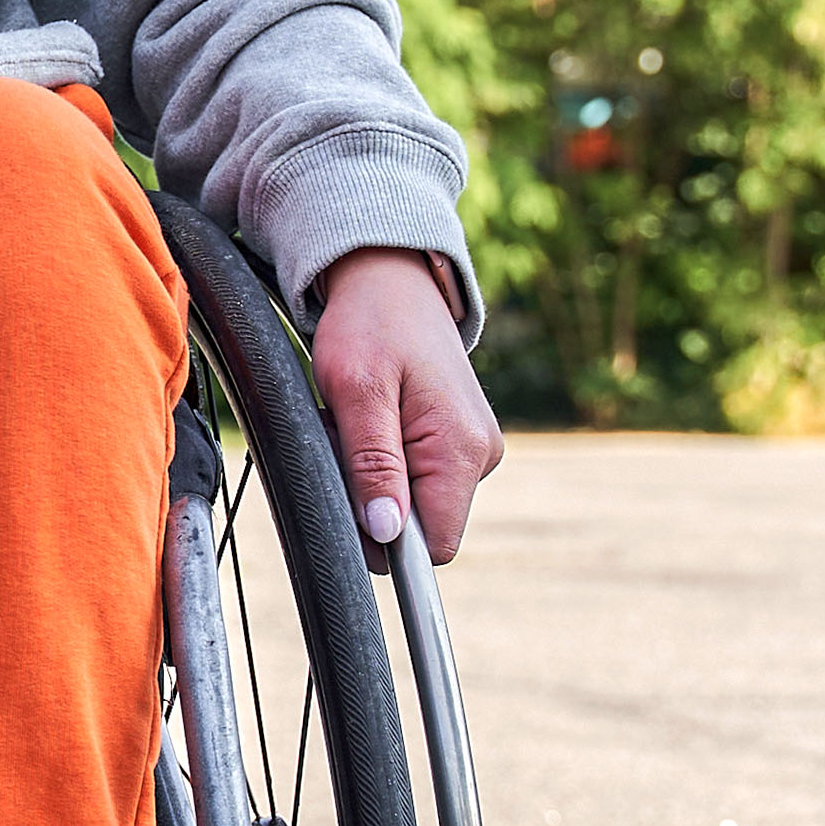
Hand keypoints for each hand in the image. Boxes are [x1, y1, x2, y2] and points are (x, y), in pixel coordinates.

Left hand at [308, 249, 498, 560]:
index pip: (433, 546)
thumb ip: (373, 465)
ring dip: (372, 476)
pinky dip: (383, 459)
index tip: (348, 489)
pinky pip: (416, 478)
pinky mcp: (458, 442)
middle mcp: (480, 455)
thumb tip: (388, 533)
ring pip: (413, 503)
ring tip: (355, 421)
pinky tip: (372, 420)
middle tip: (343, 438)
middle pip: (420, 526)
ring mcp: (473, 449)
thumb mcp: (355, 391)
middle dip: (371, 498)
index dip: (385, 537)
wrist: (390, 279)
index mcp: (461, 449)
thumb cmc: (369, 324)